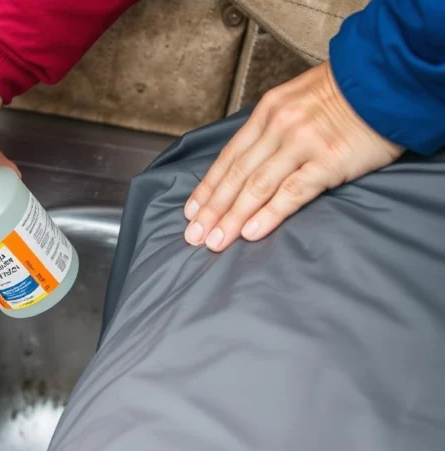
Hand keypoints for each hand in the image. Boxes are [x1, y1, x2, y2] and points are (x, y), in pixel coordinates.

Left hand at [183, 62, 402, 251]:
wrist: (388, 79)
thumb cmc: (345, 92)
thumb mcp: (297, 99)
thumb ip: (272, 126)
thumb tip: (251, 158)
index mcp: (267, 113)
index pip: (229, 157)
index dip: (208, 187)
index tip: (191, 211)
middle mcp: (279, 128)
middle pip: (236, 176)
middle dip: (212, 209)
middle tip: (194, 235)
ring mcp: (303, 144)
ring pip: (257, 187)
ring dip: (232, 217)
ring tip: (215, 241)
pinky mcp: (329, 161)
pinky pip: (292, 192)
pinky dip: (269, 214)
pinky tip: (251, 232)